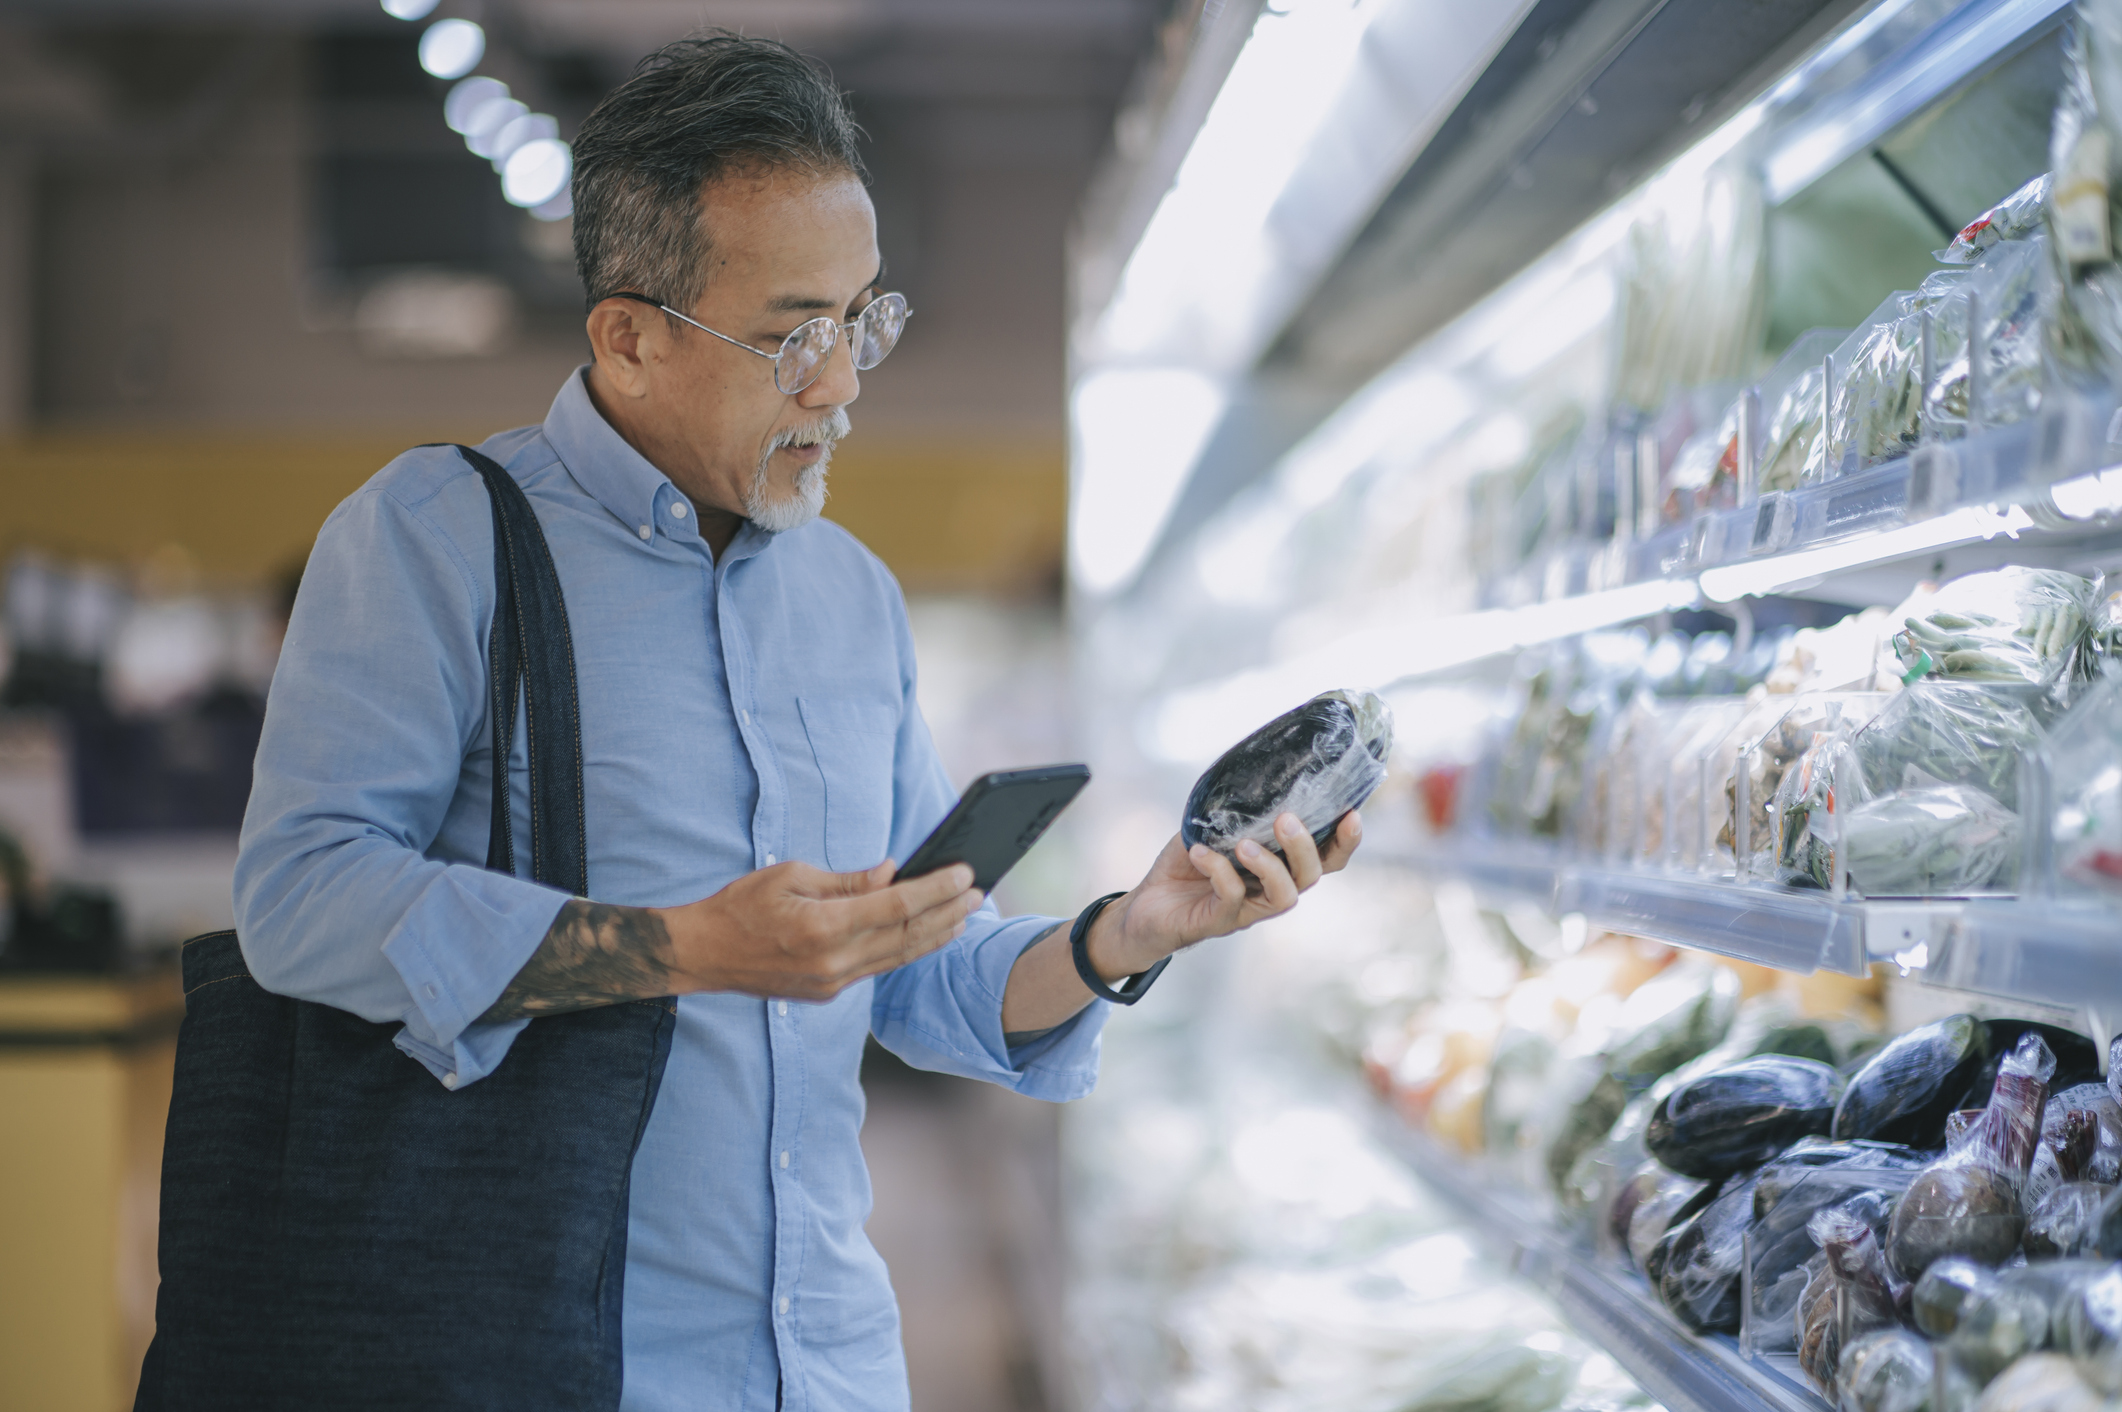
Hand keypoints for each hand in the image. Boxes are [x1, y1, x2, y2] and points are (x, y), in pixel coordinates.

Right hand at [666, 859, 982, 1000]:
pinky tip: (925, 936)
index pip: (896, 905)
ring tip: (965, 916)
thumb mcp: (791, 876)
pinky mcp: (828, 994)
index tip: (963, 873)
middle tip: (978, 891)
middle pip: (906, 935)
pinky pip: (877, 969)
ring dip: (935, 936)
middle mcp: (833, 961)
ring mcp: (832, 983)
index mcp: (822, 926)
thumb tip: (892, 873)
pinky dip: (906, 951)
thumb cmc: (741, 906)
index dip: (935, 889)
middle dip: (948, 912)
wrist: (703, 956)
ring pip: (898, 957)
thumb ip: (847, 881)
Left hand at [1088, 810, 1361, 979]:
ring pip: (1284, 897)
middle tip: (1286, 819)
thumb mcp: (1212, 828)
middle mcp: (1271, 892)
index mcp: (1279, 868)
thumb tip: (1251, 770)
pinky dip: (1218, 871)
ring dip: (1270, 866)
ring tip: (1244, 844)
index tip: (1352, 813)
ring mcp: (1247, 911)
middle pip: (1313, 876)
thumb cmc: (1186, 865)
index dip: (1346, 841)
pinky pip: (1230, 899)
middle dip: (1305, 846)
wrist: (1144, 908)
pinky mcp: (1218, 922)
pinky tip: (1199, 852)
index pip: (1327, 859)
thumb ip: (1235, 808)